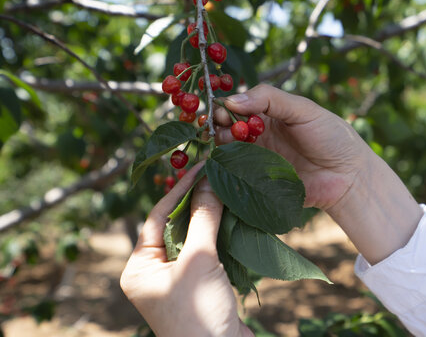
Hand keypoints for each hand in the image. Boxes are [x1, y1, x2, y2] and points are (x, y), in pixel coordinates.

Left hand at [120, 165, 252, 336]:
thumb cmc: (199, 313)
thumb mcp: (199, 261)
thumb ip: (203, 219)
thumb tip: (210, 181)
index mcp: (139, 268)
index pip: (157, 217)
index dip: (180, 190)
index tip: (200, 167)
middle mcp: (153, 273)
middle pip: (174, 226)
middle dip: (195, 202)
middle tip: (215, 174)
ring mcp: (177, 280)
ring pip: (192, 238)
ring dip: (209, 217)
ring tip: (225, 190)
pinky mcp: (199, 286)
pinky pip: (206, 252)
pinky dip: (219, 235)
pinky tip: (232, 217)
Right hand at [217, 84, 421, 263]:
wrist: (349, 177)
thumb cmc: (331, 137)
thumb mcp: (303, 110)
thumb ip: (269, 99)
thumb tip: (232, 99)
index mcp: (268, 114)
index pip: (238, 105)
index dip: (225, 106)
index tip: (218, 110)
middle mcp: (259, 136)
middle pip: (228, 128)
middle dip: (219, 126)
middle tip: (218, 129)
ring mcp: (257, 160)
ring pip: (228, 151)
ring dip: (220, 147)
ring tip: (221, 146)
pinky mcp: (258, 183)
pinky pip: (236, 176)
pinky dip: (225, 171)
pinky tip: (221, 167)